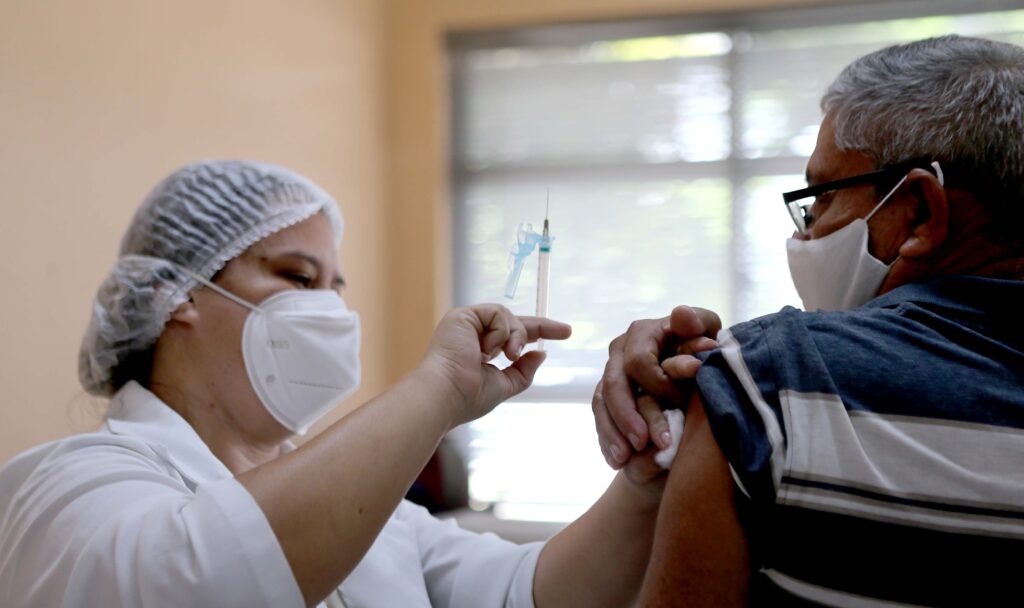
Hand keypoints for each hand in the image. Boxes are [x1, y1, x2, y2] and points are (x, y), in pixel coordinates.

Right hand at [421, 304, 571, 426]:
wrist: (444, 395)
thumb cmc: (468, 397)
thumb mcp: (504, 385)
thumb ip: (523, 371)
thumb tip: (541, 354)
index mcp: (479, 351)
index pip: (512, 336)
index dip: (538, 332)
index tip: (564, 332)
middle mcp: (472, 334)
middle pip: (513, 322)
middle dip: (542, 326)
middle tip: (567, 331)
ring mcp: (466, 324)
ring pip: (507, 318)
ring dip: (516, 337)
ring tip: (509, 355)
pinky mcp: (462, 316)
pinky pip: (496, 313)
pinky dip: (500, 332)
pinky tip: (487, 350)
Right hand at [593, 305, 720, 468]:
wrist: (694, 372)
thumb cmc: (705, 350)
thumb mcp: (709, 333)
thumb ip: (698, 323)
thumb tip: (680, 314)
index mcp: (642, 333)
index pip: (638, 361)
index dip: (657, 385)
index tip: (681, 403)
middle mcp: (619, 351)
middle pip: (612, 383)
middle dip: (627, 415)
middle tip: (643, 442)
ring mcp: (609, 373)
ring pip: (600, 403)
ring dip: (612, 432)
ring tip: (624, 458)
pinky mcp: (605, 396)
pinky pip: (599, 418)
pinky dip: (606, 439)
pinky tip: (616, 460)